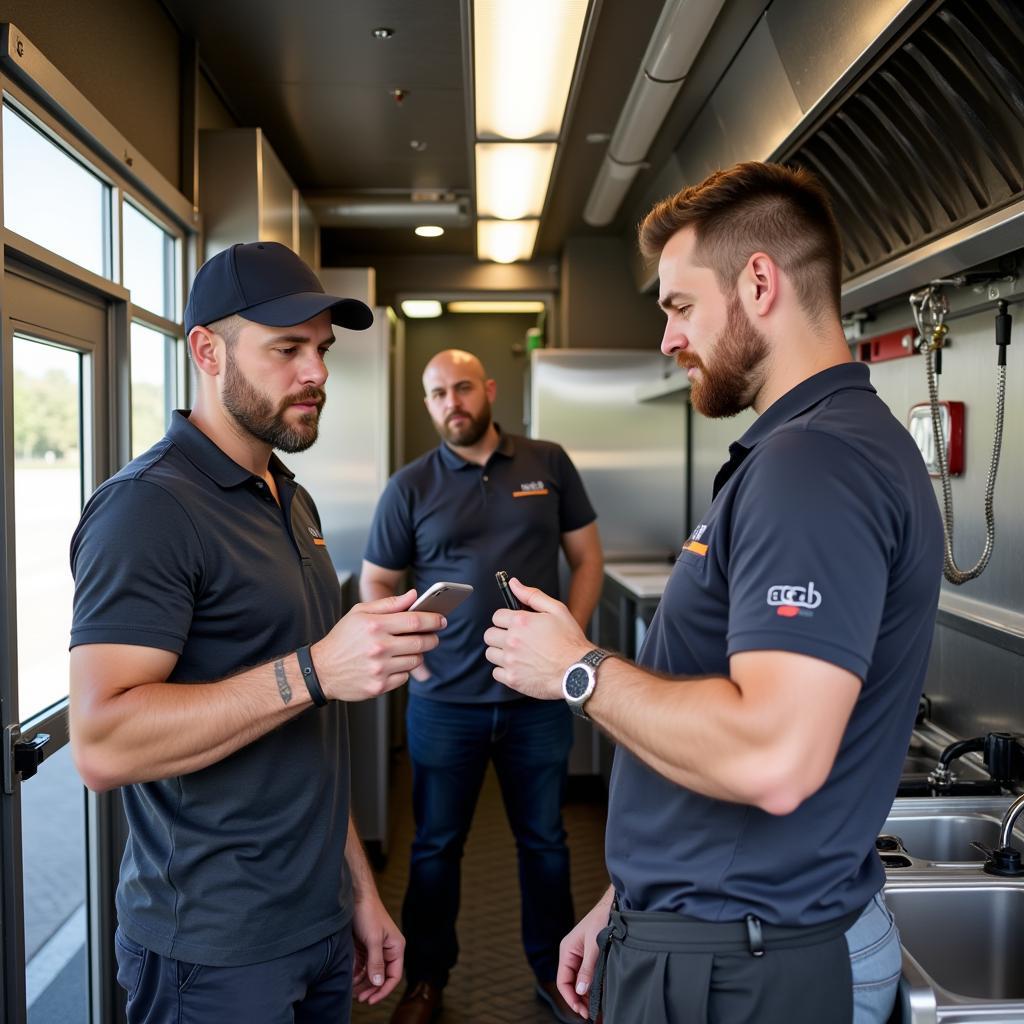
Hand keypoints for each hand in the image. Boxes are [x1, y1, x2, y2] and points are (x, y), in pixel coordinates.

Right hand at [313, 590, 445, 701]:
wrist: (321, 670)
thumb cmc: (342, 639)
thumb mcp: (359, 613)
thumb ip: (389, 604)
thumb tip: (413, 596)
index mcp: (375, 625)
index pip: (415, 621)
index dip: (433, 620)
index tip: (441, 620)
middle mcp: (378, 647)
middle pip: (421, 642)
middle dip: (431, 638)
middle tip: (432, 636)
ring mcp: (379, 669)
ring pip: (415, 660)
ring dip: (417, 654)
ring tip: (406, 649)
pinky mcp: (379, 686)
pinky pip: (404, 677)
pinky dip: (403, 670)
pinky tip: (392, 664)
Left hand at [351, 893, 404, 1004]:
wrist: (355, 896)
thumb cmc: (368, 913)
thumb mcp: (373, 939)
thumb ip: (376, 962)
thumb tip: (379, 983)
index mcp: (396, 947)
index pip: (394, 975)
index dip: (384, 990)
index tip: (371, 999)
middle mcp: (388, 950)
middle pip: (383, 977)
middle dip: (373, 989)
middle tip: (360, 999)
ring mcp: (376, 950)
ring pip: (372, 974)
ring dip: (363, 984)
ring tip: (353, 992)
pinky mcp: (365, 948)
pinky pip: (363, 967)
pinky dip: (357, 975)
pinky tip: (350, 981)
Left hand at [483, 578, 588, 699]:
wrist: (579, 671)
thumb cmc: (570, 641)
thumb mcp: (557, 610)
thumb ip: (532, 595)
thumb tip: (514, 584)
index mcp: (521, 622)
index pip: (496, 616)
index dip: (506, 619)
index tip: (514, 625)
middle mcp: (512, 640)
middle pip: (489, 635)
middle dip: (500, 635)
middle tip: (515, 639)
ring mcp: (511, 661)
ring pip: (490, 653)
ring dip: (501, 652)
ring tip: (517, 653)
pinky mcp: (512, 679)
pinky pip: (496, 673)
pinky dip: (504, 670)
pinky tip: (518, 667)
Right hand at [557, 888, 614, 1015]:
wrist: (615, 905)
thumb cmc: (602, 918)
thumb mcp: (594, 945)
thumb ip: (587, 968)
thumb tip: (581, 990)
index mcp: (567, 951)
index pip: (563, 981)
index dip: (570, 997)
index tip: (581, 1010)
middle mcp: (573, 955)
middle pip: (572, 984)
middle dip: (580, 1000)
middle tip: (591, 1015)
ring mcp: (583, 957)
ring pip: (582, 982)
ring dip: (588, 996)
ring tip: (598, 1011)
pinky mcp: (593, 957)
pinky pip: (590, 976)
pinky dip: (595, 988)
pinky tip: (601, 998)